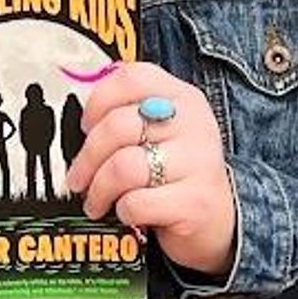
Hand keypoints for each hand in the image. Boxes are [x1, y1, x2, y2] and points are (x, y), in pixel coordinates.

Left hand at [68, 64, 236, 278]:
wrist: (219, 220)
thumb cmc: (178, 174)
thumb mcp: (163, 133)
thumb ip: (129, 116)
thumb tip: (82, 120)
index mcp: (183, 97)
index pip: (131, 78)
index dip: (98, 102)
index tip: (86, 126)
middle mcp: (194, 123)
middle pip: (119, 125)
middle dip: (87, 157)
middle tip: (79, 177)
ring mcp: (198, 162)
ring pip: (123, 167)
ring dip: (99, 189)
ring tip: (96, 201)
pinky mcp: (195, 202)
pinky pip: (137, 202)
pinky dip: (122, 211)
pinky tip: (126, 213)